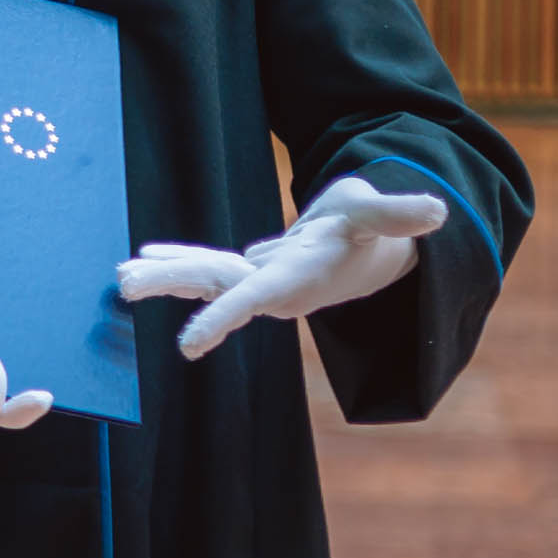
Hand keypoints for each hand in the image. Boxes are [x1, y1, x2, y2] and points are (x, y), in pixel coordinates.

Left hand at [119, 175, 445, 359]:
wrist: (369, 252)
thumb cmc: (371, 230)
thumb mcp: (380, 216)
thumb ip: (399, 215)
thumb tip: (437, 213)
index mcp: (296, 279)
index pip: (252, 299)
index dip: (220, 319)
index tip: (188, 345)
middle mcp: (271, 287)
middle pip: (213, 286)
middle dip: (169, 285)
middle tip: (123, 285)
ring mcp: (258, 280)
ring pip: (203, 278)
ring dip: (162, 276)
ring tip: (120, 277)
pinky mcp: (251, 269)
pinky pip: (206, 267)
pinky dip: (176, 261)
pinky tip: (143, 259)